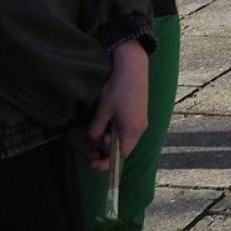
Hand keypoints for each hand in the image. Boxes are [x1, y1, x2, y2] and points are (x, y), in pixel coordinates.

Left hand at [86, 40, 148, 168]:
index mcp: (132, 131)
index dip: (107, 161)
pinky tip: (106, 119)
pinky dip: (114, 129)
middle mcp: (140, 128)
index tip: (93, 162)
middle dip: (105, 147)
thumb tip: (93, 139)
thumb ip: (96, 129)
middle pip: (123, 147)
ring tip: (96, 127)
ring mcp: (140, 120)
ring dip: (109, 136)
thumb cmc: (118, 90)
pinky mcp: (139, 112)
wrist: (133, 67)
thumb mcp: (103, 111)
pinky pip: (126, 128)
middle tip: (90, 140)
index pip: (121, 155)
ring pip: (123, 137)